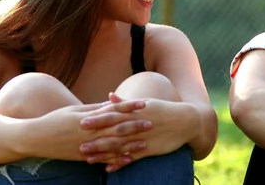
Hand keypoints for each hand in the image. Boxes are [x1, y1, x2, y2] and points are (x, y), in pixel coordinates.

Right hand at [25, 99, 149, 160]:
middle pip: (116, 128)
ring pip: (112, 145)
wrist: (35, 138)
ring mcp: (87, 146)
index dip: (129, 106)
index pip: (113, 110)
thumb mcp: (73, 111)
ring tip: (145, 142)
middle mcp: (89, 132)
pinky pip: (103, 159)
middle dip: (135, 125)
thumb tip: (110, 104)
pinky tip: (128, 159)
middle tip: (151, 122)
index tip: (144, 102)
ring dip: (130, 144)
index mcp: (88, 118)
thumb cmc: (54, 120)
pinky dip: (116, 160)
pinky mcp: (83, 157)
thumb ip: (93, 109)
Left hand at [80, 93, 197, 170]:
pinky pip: (132, 158)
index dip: (97, 119)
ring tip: (88, 159)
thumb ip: (125, 103)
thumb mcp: (144, 103)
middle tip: (79, 144)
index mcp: (135, 113)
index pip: (113, 116)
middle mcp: (137, 126)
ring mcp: (143, 139)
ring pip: (121, 147)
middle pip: (113, 133)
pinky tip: (109, 168)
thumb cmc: (162, 110)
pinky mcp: (149, 150)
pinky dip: (121, 163)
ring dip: (104, 154)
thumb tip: (109, 96)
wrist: (185, 121)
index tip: (81, 121)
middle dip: (96, 139)